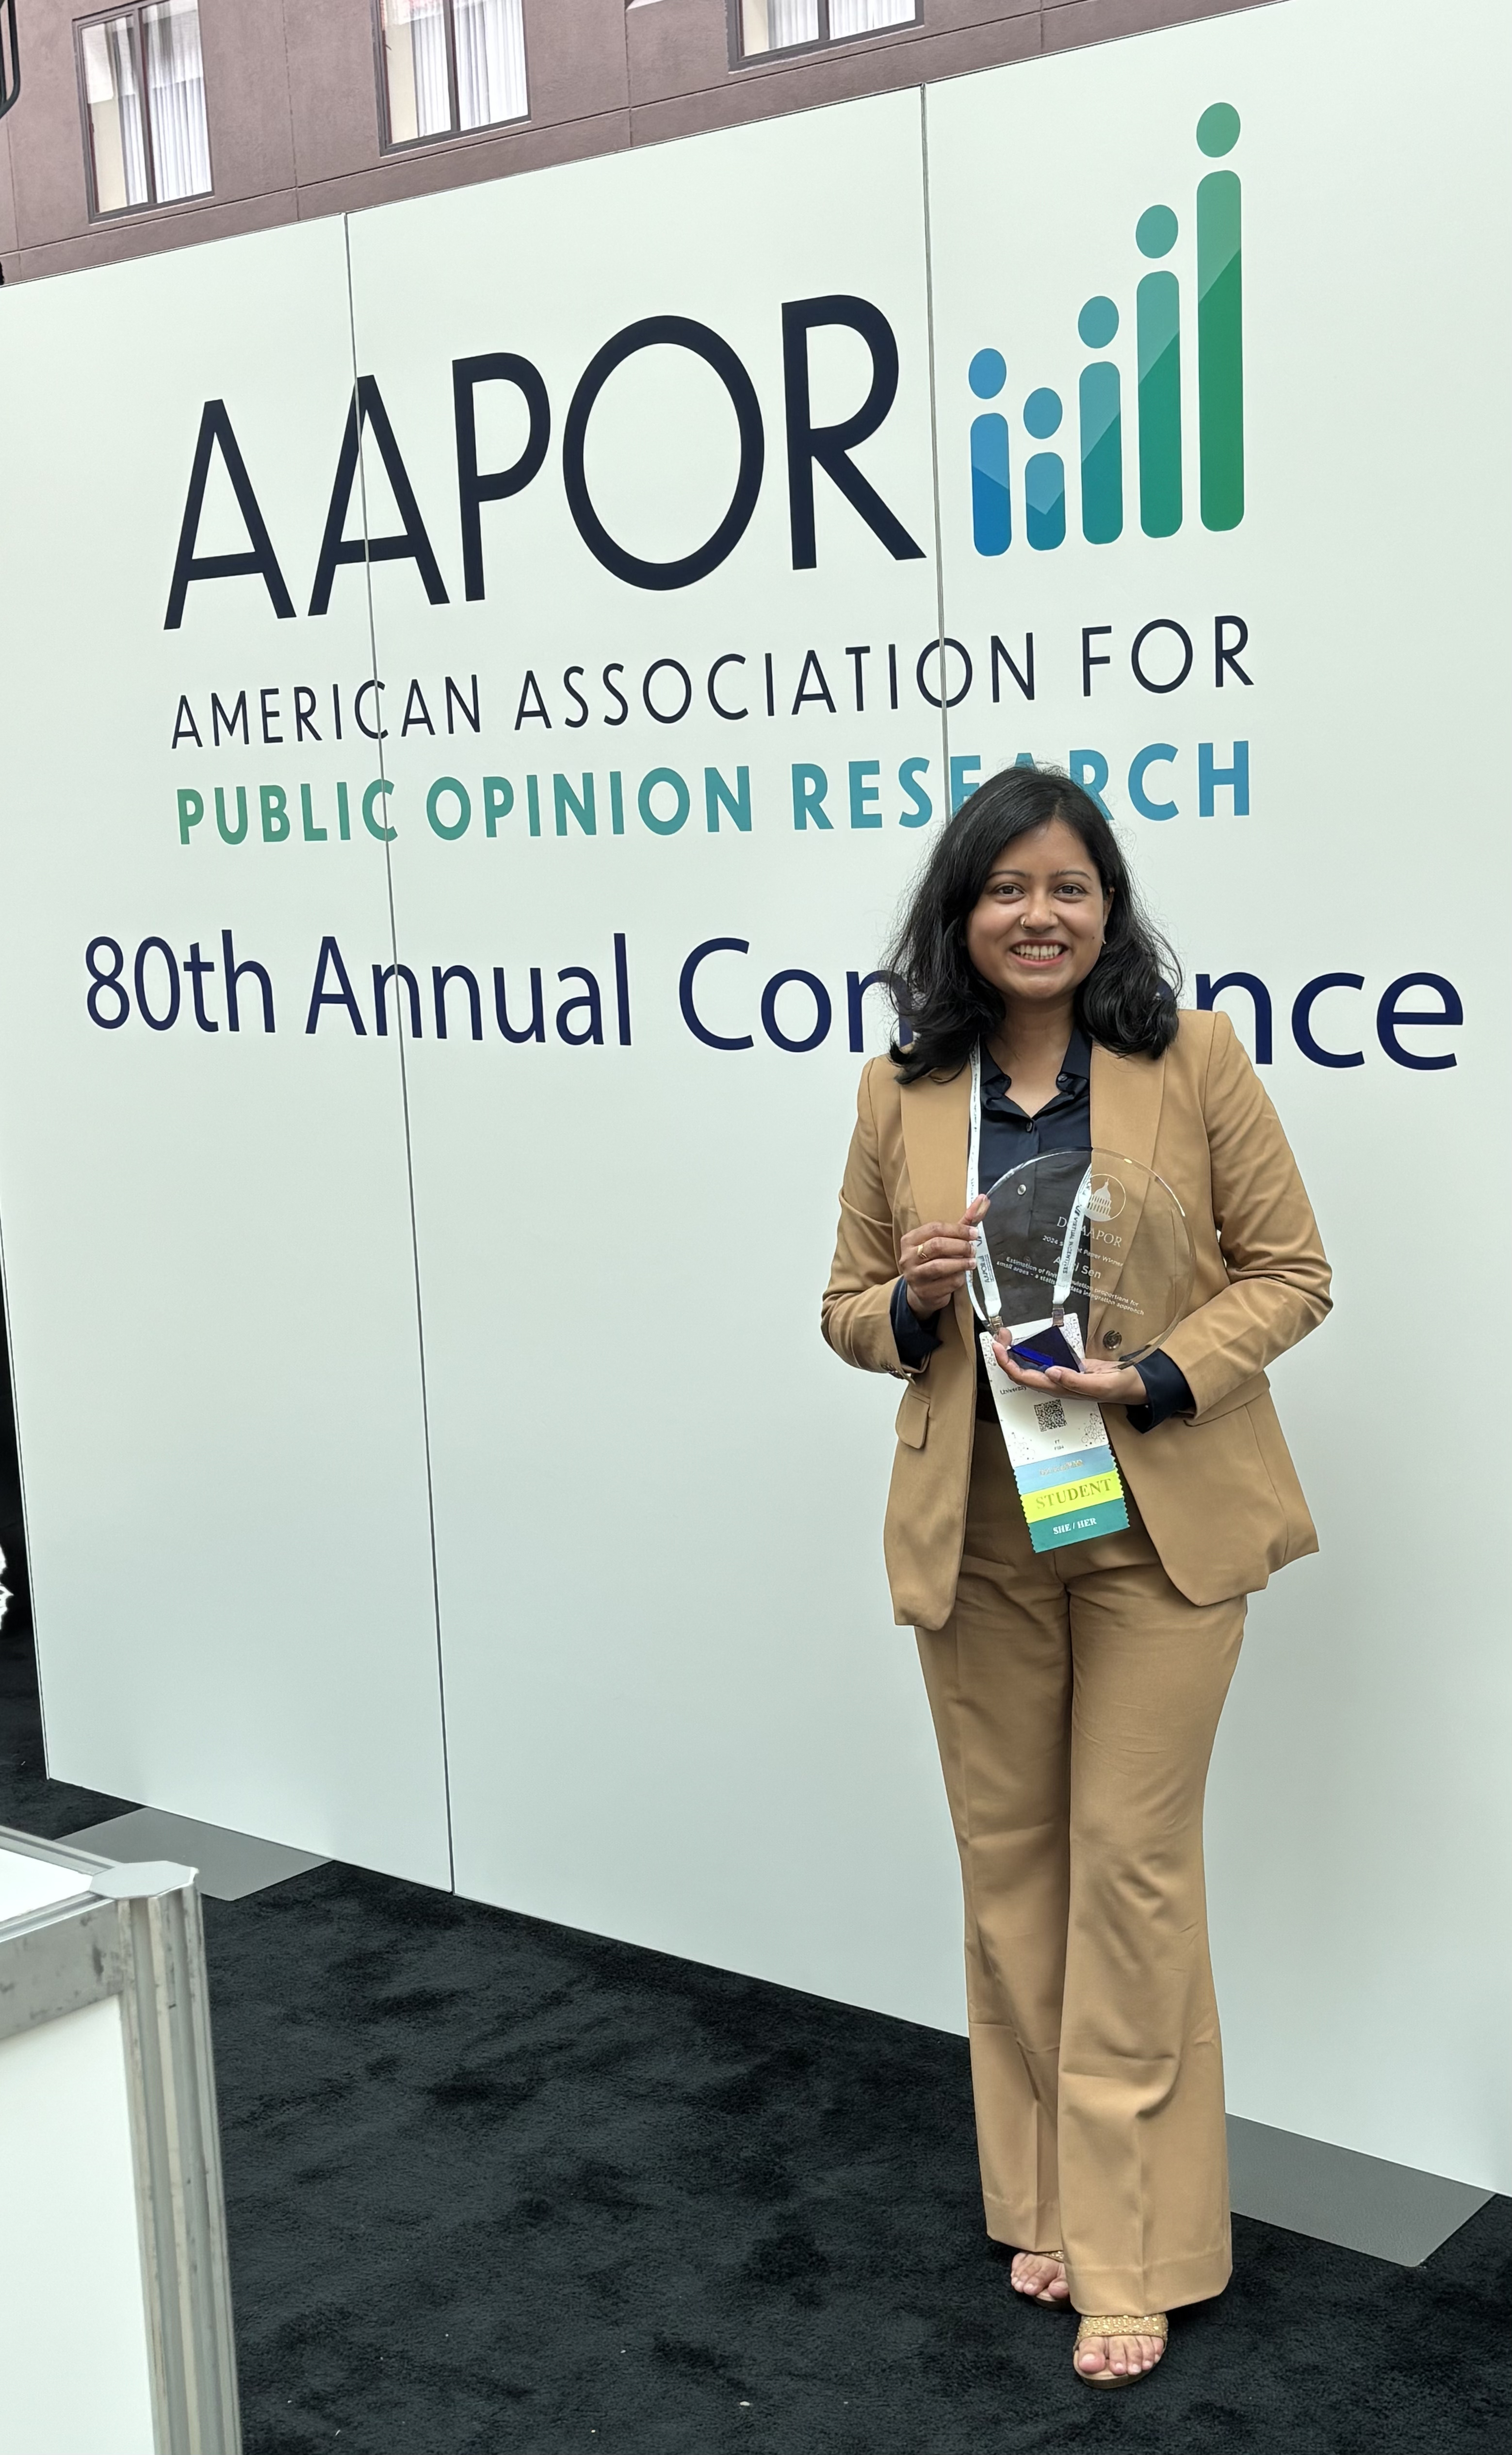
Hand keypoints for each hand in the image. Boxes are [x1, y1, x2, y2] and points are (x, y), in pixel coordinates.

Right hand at [901, 1196, 988, 1318]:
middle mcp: (908, 1257)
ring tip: (972, 1262)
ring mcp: (914, 1276)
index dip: (957, 1230)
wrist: (923, 1291)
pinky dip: (958, 1279)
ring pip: (940, 1266)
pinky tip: (962, 1276)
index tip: (974, 1233)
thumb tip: (983, 1199)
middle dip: (960, 1246)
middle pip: (937, 1246)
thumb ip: (964, 1222)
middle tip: (973, 1249)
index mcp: (910, 1239)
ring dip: (961, 1263)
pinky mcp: (923, 1292)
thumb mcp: (946, 1240)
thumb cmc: (936, 1260)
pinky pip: (946, 1283)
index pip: (935, 1228)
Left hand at [992, 1339, 1147, 1408]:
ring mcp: (1059, 1375)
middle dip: (1005, 1355)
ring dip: (1015, 1351)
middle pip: (1020, 1372)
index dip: (1007, 1364)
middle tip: (999, 1336)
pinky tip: (1026, 1340)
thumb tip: (1051, 1372)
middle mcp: (1054, 1383)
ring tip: (1006, 1335)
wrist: (1133, 1384)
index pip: (1024, 1378)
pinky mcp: (1066, 1366)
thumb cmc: (1118, 1387)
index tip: (998, 1347)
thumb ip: (1075, 1381)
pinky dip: (1031, 1350)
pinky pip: (1042, 1360)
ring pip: (1029, 1365)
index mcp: (1059, 1388)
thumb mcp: (1099, 1385)